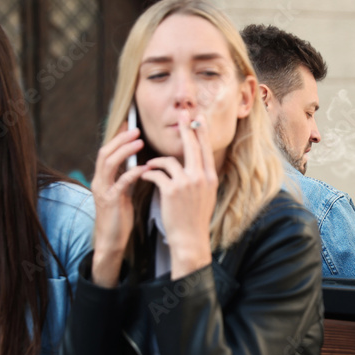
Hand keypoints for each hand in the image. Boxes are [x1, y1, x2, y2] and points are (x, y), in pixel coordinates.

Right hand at [89, 123, 147, 286]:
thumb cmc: (120, 217)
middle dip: (120, 139)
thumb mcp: (124, 193)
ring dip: (124, 151)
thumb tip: (140, 164)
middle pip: (105, 153)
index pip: (107, 152)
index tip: (129, 125)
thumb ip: (128, 178)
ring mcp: (103, 191)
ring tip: (139, 142)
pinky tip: (144, 168)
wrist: (112, 241)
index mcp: (102, 179)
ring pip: (109, 164)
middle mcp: (99, 182)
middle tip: (135, 129)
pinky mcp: (110, 202)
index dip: (117, 138)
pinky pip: (120, 183)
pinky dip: (131, 173)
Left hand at [140, 110, 217, 278]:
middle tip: (182, 115)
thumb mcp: (205, 196)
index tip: (198, 118)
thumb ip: (201, 178)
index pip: (206, 149)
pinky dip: (149, 173)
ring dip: (156, 161)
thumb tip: (194, 164)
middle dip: (186, 128)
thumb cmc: (195, 219)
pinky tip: (145, 176)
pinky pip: (157, 173)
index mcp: (210, 177)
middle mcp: (201, 177)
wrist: (190, 239)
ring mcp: (187, 183)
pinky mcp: (171, 190)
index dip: (201, 132)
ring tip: (149, 165)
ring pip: (169, 160)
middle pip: (192, 146)